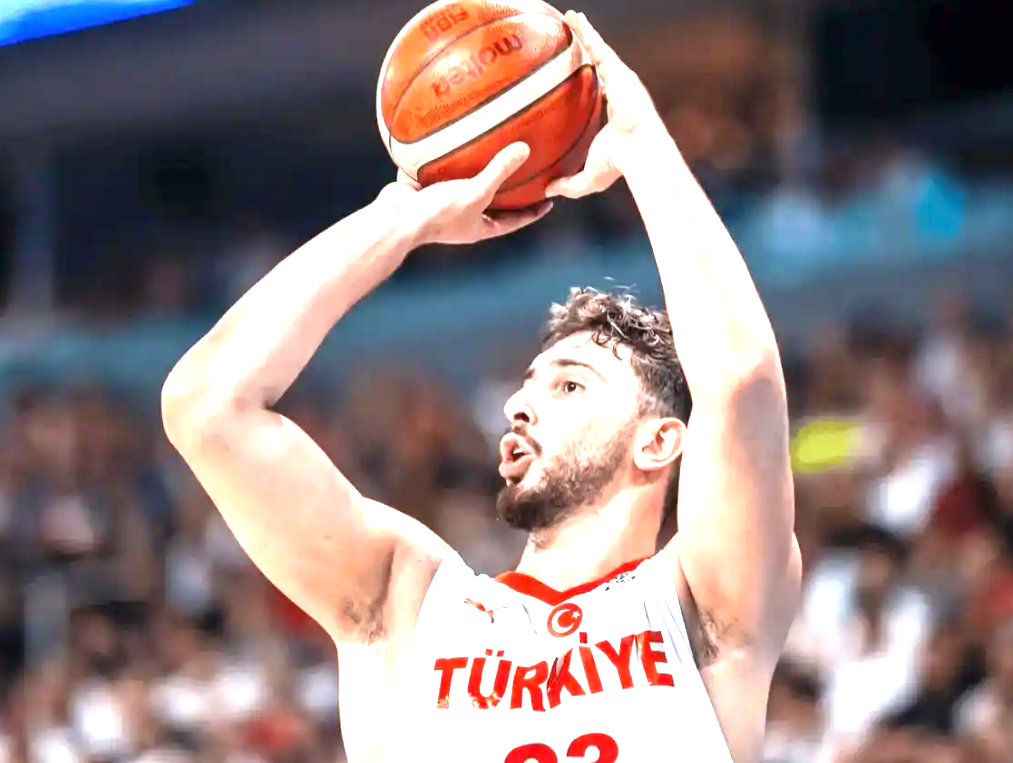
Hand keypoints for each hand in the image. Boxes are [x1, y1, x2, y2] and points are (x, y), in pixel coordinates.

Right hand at [377, 143, 550, 246]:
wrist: (395, 218)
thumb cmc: (438, 213)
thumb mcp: (475, 192)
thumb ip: (499, 171)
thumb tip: (525, 148)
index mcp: (480, 225)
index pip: (515, 220)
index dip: (533, 212)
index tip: (550, 200)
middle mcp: (465, 216)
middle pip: (494, 202)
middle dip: (509, 188)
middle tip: (528, 169)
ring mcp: (445, 202)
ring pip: (468, 183)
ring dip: (479, 168)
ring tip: (494, 146)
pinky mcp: (426, 188)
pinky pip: (442, 169)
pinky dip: (450, 155)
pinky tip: (456, 135)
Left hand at [546, 11, 666, 199]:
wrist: (640, 153)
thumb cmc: (619, 167)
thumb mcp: (588, 178)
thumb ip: (568, 183)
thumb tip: (547, 192)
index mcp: (614, 112)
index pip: (599, 92)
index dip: (588, 81)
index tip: (575, 75)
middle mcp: (619, 91)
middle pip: (599, 64)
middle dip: (587, 48)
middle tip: (569, 36)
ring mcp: (621, 79)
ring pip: (599, 49)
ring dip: (584, 32)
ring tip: (569, 16)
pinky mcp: (620, 71)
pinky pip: (599, 46)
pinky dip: (586, 31)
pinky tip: (572, 17)